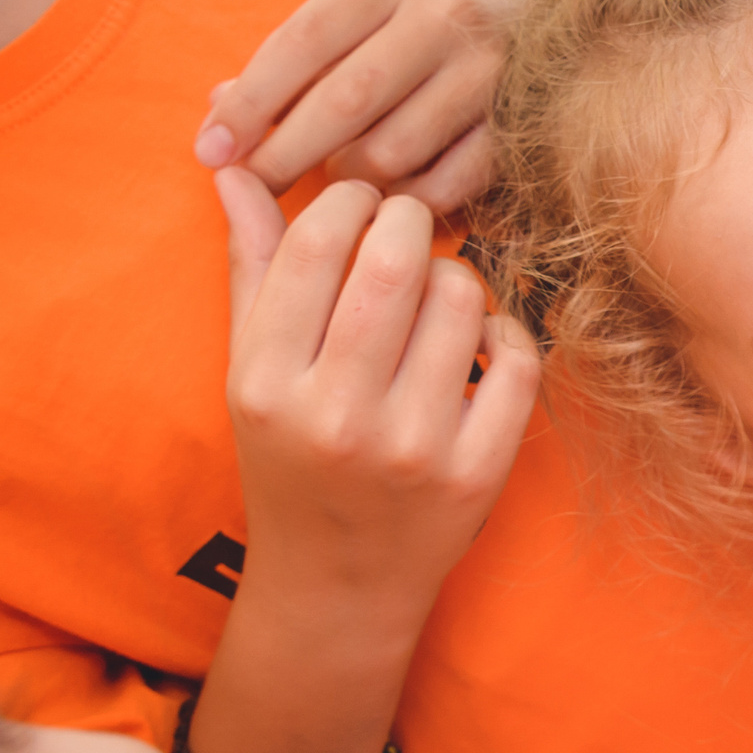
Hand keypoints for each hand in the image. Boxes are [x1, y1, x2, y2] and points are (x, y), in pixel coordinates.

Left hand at [196, 0, 559, 211]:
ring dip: (352, 181)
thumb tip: (219, 110)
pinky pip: (446, 184)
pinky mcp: (520, 124)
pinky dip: (408, 200)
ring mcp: (488, 72)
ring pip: (393, 151)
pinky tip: (391, 198)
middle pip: (343, 103)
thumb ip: (302, 56)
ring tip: (336, 185)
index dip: (249, 104)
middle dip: (285, 156)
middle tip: (252, 190)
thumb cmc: (439, 16)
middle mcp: (442, 16)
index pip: (300, 44)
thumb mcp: (374, 7)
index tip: (210, 150)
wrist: (569, 14)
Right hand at [218, 169, 539, 626]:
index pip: (318, 242)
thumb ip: (254, 268)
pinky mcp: (478, 472)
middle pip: (397, 261)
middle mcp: (337, 416)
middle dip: (412, 222)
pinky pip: (517, 356)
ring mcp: (413, 448)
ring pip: (462, 298)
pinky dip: (504, 331)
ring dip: (457, 278)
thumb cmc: (291, 458)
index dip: (351, 199)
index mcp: (268, 383)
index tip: (363, 204)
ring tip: (436, 299)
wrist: (338, 583)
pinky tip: (478, 342)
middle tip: (410, 228)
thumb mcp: (252, 372)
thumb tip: (235, 169)